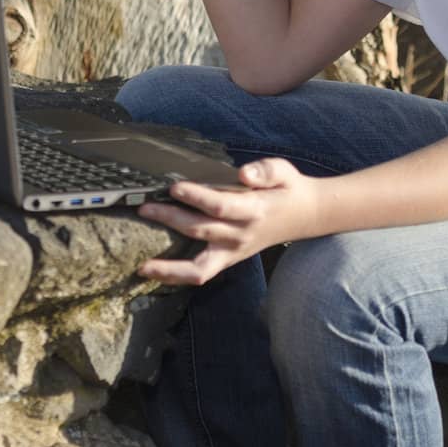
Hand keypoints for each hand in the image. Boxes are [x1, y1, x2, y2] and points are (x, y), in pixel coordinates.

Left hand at [134, 158, 320, 285]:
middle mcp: (241, 235)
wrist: (304, 216)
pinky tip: (153, 271)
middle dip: (171, 219)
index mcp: (254, 210)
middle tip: (145, 208)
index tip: (175, 186)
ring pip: (199, 268)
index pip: (221, 206)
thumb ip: (265, 171)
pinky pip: (200, 274)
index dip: (197, 197)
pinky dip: (176, 276)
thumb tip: (244, 173)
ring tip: (143, 264)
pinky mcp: (227, 260)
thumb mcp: (283, 171)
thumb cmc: (287, 189)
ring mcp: (233, 251)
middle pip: (201, 231)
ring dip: (169, 267)